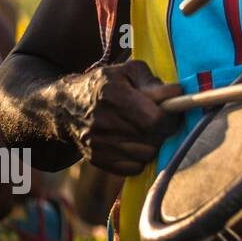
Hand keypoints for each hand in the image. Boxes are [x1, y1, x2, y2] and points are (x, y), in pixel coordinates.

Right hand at [64, 60, 181, 175]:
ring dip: (154, 144)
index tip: (174, 111)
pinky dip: (141, 158)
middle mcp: (103, 121)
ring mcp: (98, 143)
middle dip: (165, 130)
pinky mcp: (97, 159)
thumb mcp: (128, 72)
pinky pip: (134, 168)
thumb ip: (153, 82)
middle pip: (154, 138)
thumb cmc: (106, 84)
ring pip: (147, 155)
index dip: (172, 117)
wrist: (65, 107)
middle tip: (163, 121)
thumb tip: (176, 94)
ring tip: (148, 131)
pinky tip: (136, 143)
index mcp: (113, 94)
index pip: (155, 119)